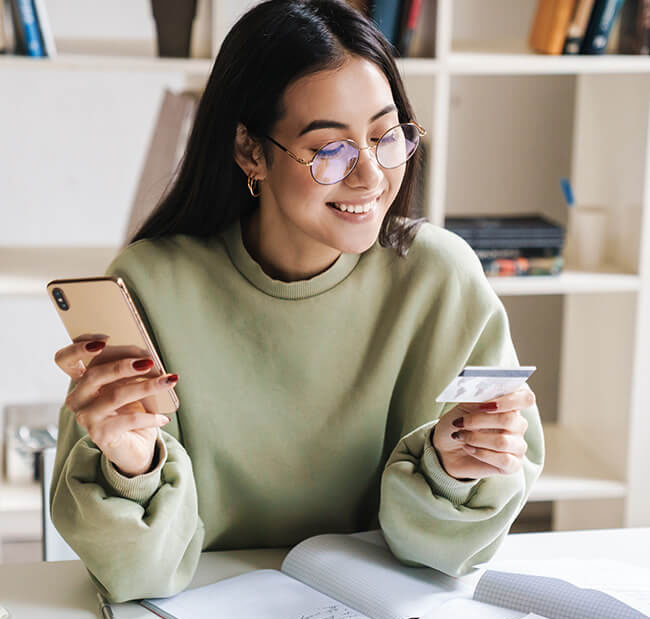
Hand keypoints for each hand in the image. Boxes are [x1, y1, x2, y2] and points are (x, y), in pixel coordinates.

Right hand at [54, 335, 177, 476]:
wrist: (135, 446)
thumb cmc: (132, 410)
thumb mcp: (130, 385)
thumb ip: (131, 369)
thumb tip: (148, 357)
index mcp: (83, 381)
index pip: (65, 360)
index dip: (79, 347)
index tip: (105, 339)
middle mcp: (78, 399)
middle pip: (94, 374)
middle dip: (123, 365)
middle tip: (149, 361)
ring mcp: (86, 417)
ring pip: (115, 395)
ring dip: (146, 386)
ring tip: (168, 381)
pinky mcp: (100, 434)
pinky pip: (129, 420)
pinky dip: (150, 416)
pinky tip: (163, 418)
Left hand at [432, 386, 534, 480]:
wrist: (445, 448)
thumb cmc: (458, 423)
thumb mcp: (463, 405)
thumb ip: (479, 397)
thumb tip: (486, 389)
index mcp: (509, 405)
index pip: (526, 398)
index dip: (509, 399)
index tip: (487, 403)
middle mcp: (518, 425)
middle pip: (510, 419)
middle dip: (479, 420)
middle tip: (460, 422)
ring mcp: (517, 446)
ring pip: (503, 442)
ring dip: (475, 438)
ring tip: (460, 436)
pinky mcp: (513, 465)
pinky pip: (503, 460)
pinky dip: (481, 453)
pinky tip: (468, 448)